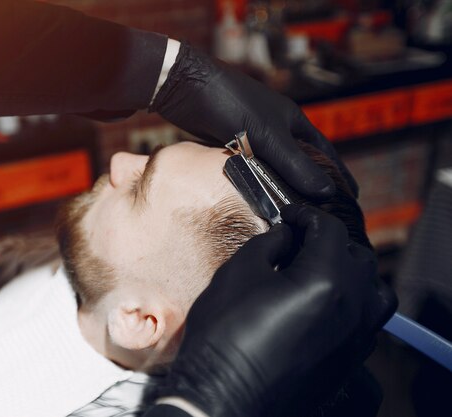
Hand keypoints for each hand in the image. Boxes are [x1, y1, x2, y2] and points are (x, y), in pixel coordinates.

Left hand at [150, 42, 357, 199]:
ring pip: (274, 167)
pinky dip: (258, 183)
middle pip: (300, 162)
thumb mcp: (266, 135)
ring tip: (292, 214)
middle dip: (310, 185)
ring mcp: (253, 136)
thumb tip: (326, 193)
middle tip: (322, 213)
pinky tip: (259, 200)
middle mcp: (276, 128)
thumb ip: (293, 164)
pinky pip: (251, 167)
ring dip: (282, 187)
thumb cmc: (230, 104)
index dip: (338, 174)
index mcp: (292, 122)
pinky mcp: (231, 143)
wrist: (185, 88)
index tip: (353, 197)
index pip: (325, 153)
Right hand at [155, 205, 396, 416]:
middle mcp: (352, 306)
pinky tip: (323, 302)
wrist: (223, 392)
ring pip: (373, 288)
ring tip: (319, 270)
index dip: (305, 214)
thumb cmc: (225, 332)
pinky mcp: (350, 358)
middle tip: (296, 241)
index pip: (328, 229)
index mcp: (326, 279)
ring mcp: (356, 336)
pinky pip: (368, 319)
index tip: (287, 215)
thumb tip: (286, 235)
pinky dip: (353, 301)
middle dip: (327, 240)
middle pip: (356, 255)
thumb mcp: (239, 272)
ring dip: (350, 271)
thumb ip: (269, 243)